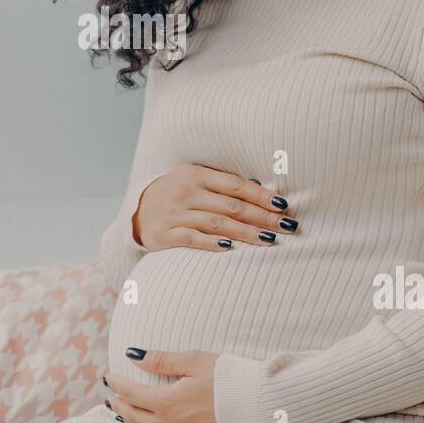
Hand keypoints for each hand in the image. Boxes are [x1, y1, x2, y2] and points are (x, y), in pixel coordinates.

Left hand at [104, 349, 222, 422]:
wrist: (258, 407)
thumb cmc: (229, 378)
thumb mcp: (194, 361)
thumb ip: (162, 360)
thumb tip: (134, 355)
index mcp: (168, 402)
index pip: (132, 393)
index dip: (118, 384)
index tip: (108, 376)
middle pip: (135, 415)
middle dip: (120, 403)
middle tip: (111, 394)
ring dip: (130, 420)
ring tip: (121, 412)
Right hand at [131, 164, 297, 251]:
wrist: (137, 210)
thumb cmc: (177, 194)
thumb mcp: (194, 179)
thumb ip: (222, 183)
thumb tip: (262, 188)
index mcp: (196, 174)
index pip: (236, 185)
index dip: (261, 196)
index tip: (283, 206)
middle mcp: (186, 192)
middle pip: (231, 205)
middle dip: (262, 217)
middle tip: (286, 227)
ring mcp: (175, 213)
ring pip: (217, 223)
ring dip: (246, 233)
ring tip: (269, 240)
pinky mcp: (165, 235)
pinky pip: (193, 239)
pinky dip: (212, 243)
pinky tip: (230, 248)